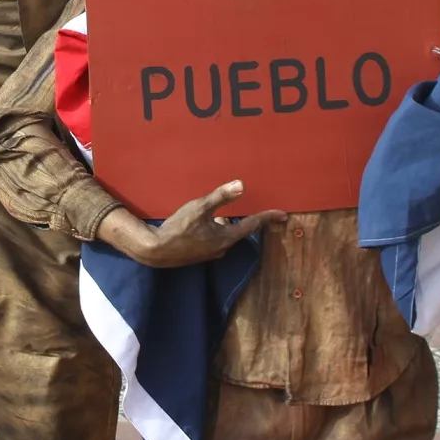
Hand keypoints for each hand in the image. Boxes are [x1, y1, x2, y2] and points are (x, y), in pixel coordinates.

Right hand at [94, 180, 283, 268]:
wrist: (156, 250)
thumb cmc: (178, 228)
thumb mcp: (200, 208)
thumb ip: (221, 197)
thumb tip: (242, 185)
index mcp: (226, 237)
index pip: (253, 225)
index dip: (268, 217)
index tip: (283, 215)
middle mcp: (222, 248)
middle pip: (237, 230)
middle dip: (237, 218)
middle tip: (232, 206)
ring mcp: (211, 253)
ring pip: (224, 234)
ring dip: (222, 223)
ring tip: (210, 211)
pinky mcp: (201, 254)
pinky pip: (214, 239)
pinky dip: (213, 229)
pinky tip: (199, 223)